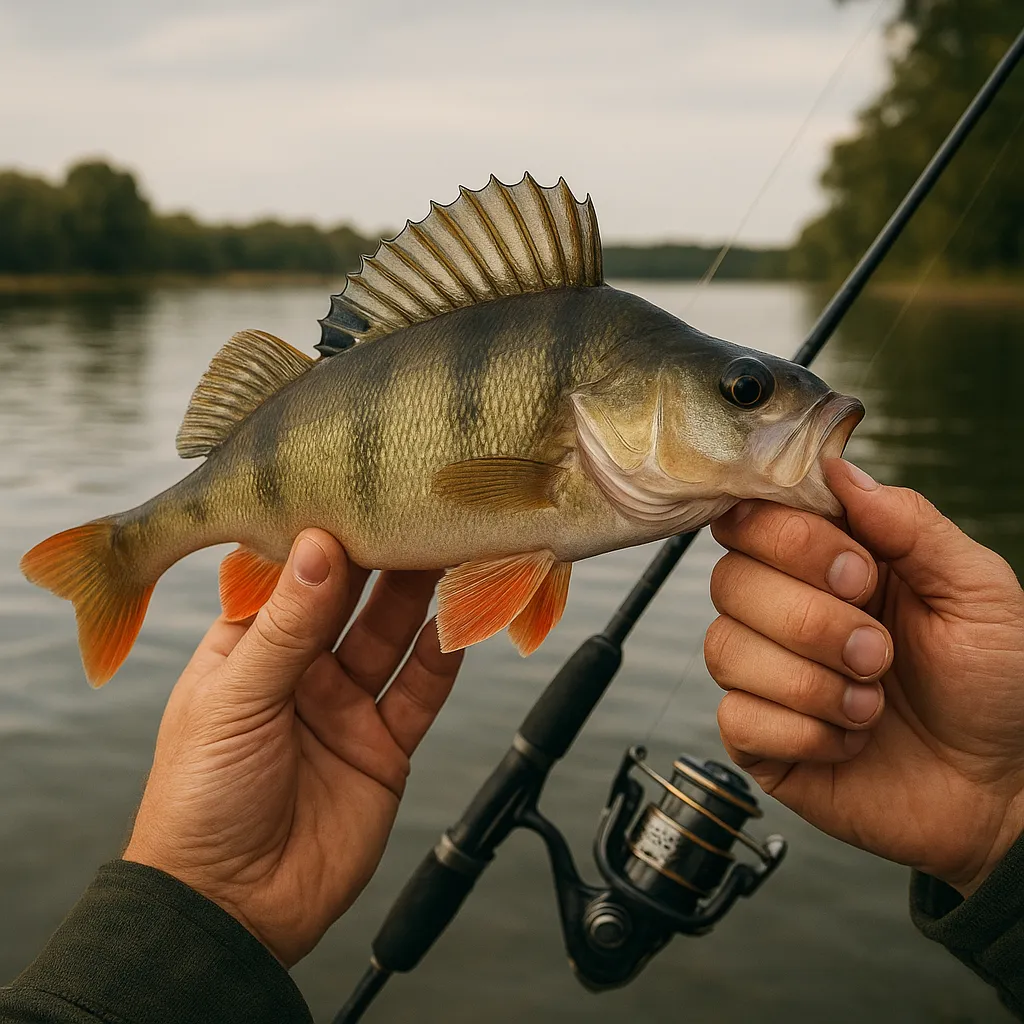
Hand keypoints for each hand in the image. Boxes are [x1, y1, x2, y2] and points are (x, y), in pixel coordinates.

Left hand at [123, 530, 461, 965]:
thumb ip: (284, 626)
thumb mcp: (233, 700)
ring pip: (392, 637)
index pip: (296, 576)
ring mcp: (345, 707)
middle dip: (383, 557)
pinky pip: (420, 693)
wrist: (229, 907)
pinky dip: (442, 659)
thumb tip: (319, 545)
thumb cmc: (199, 798)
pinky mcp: (383, 747)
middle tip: (416, 508)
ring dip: (420, 597)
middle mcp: (302, 669)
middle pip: (353, 600)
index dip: (327, 537)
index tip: (357, 493)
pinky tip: (459, 622)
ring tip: (448, 547)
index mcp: (250, 647)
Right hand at [704, 459, 1023, 897]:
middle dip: (812, 621)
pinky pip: (736, 718)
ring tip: (871, 704)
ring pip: (725, 649)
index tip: (858, 572)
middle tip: (880, 652)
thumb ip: (908, 523)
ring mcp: (766, 675)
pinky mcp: (759, 737)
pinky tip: (848, 741)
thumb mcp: (977, 589)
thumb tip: (837, 468)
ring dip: (811, 683)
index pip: (754, 518)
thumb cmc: (997, 685)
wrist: (1003, 789)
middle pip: (729, 580)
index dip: (789, 540)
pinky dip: (803, 733)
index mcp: (830, 562)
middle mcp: (786, 610)